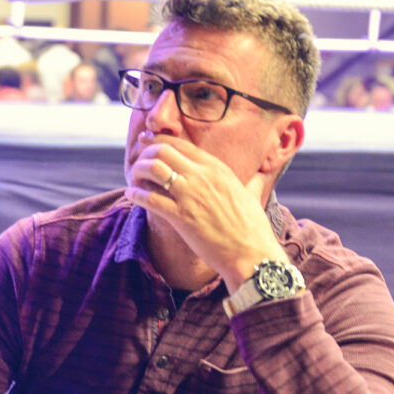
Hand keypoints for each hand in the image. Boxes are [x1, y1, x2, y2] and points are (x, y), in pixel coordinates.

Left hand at [124, 131, 284, 289]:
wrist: (251, 253)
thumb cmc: (253, 229)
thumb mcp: (253, 196)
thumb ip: (254, 182)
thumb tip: (262, 176)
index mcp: (218, 169)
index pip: (181, 144)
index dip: (159, 139)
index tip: (147, 140)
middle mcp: (202, 176)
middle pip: (163, 151)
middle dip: (145, 154)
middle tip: (138, 163)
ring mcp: (191, 196)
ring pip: (154, 169)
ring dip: (138, 171)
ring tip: (134, 179)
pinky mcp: (181, 217)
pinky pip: (150, 199)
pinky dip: (136, 195)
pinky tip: (131, 195)